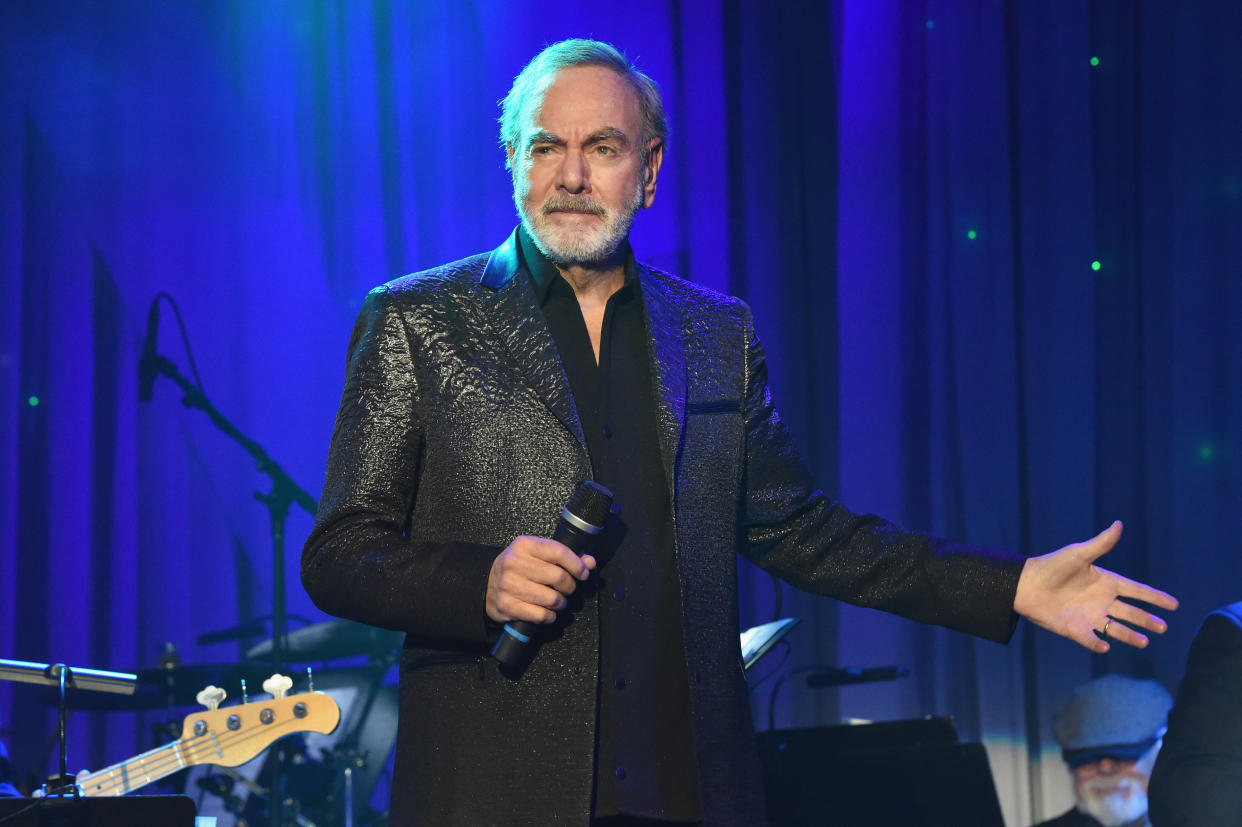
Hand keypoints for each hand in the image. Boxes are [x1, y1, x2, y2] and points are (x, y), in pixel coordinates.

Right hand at [485, 535, 595, 624]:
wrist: (486, 584)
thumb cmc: (518, 568)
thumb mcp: (538, 555)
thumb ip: (565, 557)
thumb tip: (590, 562)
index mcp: (524, 545)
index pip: (558, 552)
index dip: (576, 564)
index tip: (583, 573)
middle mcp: (513, 563)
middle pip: (558, 577)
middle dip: (570, 586)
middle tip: (568, 589)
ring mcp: (508, 585)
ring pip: (551, 598)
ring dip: (561, 603)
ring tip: (558, 601)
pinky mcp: (507, 605)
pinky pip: (540, 615)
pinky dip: (549, 616)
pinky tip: (547, 612)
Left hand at [1013, 520, 1177, 652]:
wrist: (1024, 583)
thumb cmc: (1051, 566)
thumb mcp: (1078, 554)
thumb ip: (1100, 544)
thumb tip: (1118, 524)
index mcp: (1105, 582)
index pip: (1136, 591)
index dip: (1154, 597)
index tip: (1174, 604)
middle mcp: (1101, 601)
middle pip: (1130, 613)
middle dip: (1147, 620)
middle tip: (1163, 627)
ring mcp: (1089, 616)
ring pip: (1115, 629)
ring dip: (1129, 636)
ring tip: (1144, 642)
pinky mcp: (1074, 628)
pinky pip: (1089, 639)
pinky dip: (1096, 643)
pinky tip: (1105, 646)